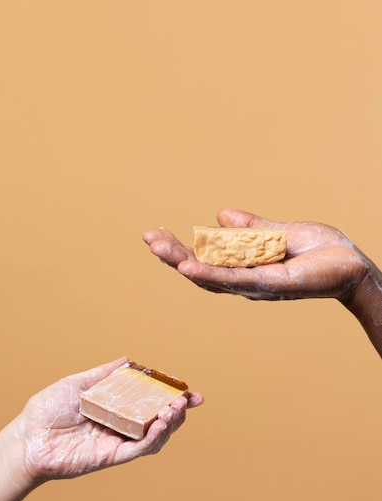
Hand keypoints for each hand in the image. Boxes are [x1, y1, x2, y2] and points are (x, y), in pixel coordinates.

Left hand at [16, 357, 203, 484]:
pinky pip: (139, 448)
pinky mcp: (111, 456)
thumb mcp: (78, 383)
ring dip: (170, 423)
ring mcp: (117, 441)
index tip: (188, 390)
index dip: (170, 396)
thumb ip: (104, 374)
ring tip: (174, 409)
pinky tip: (161, 424)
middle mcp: (120, 424)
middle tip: (186, 400)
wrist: (28, 436)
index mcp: (114, 406)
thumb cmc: (47, 409)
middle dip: (177, 410)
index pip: (149, 401)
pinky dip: (154, 438)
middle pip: (158, 418)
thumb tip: (128, 360)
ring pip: (154, 436)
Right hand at [143, 207, 367, 301]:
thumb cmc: (320, 249)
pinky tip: (189, 266)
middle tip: (148, 237)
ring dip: (184, 263)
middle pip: (202, 270)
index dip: (180, 247)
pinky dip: (211, 274)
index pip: (205, 258)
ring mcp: (256, 285)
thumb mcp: (278, 231)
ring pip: (212, 278)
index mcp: (245, 266)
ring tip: (159, 249)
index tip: (157, 232)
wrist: (352, 263)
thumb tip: (219, 214)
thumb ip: (250, 228)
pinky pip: (235, 280)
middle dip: (172, 255)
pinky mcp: (270, 286)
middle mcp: (245, 280)